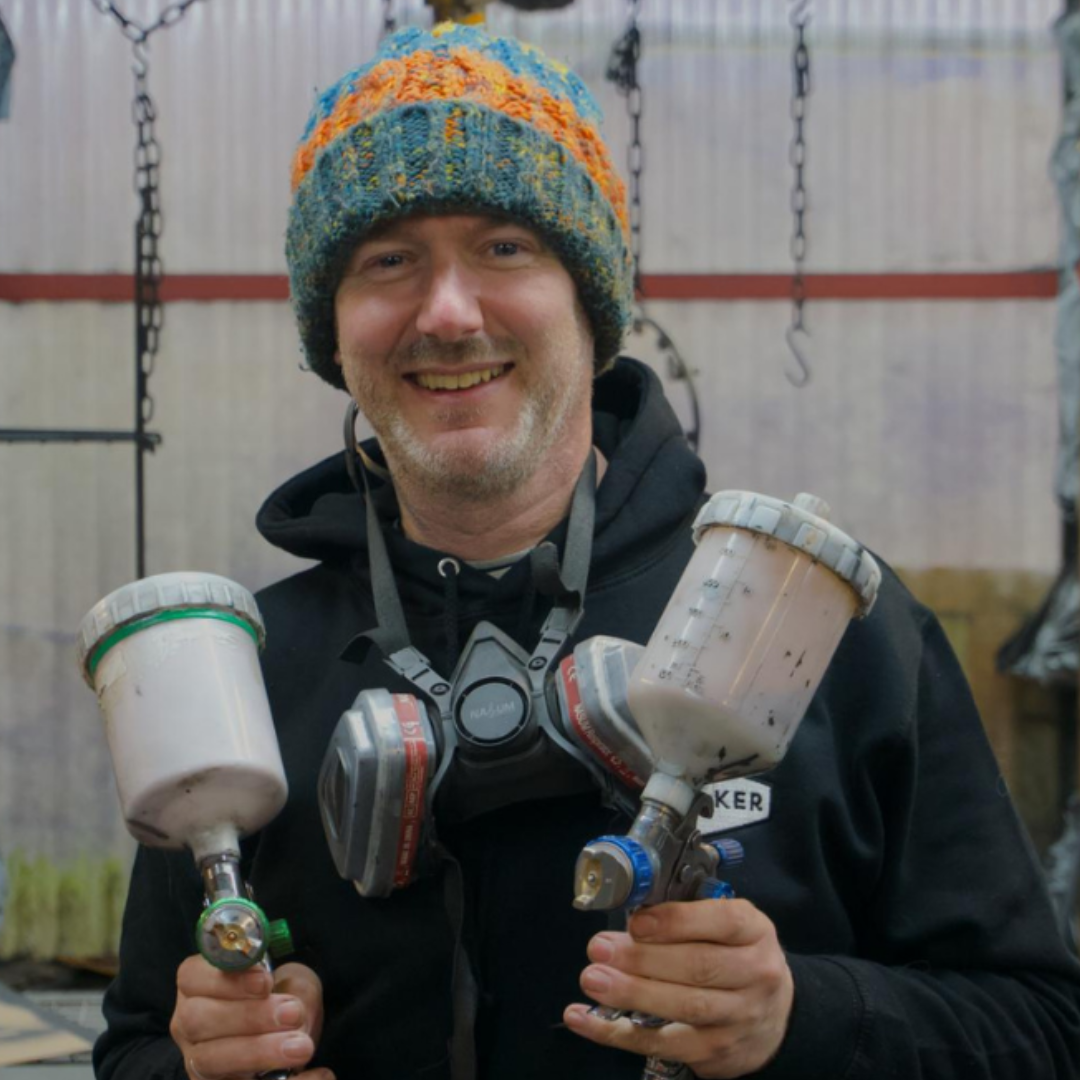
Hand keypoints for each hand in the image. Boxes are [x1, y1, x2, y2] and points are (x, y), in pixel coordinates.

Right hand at [170, 957, 333, 1079]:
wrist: (293, 1036)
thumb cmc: (286, 998)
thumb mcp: (292, 980)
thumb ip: (291, 986)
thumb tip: (291, 1012)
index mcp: (198, 984)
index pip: (192, 976)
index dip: (228, 979)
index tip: (265, 982)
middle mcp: (189, 1023)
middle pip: (196, 1019)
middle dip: (248, 1016)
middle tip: (292, 1014)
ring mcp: (196, 1060)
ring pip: (209, 1060)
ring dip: (257, 1052)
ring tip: (300, 1047)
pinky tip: (316, 1074)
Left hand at [564, 899, 793, 1078]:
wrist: (774, 1017)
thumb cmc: (737, 957)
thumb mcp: (727, 926)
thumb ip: (688, 917)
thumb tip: (631, 917)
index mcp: (754, 932)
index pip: (722, 922)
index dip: (676, 922)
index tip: (637, 922)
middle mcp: (754, 975)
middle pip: (698, 967)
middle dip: (643, 958)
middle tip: (600, 949)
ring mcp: (738, 1018)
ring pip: (684, 1007)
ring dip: (631, 994)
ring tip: (593, 980)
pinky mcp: (715, 1052)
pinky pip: (663, 1044)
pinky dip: (618, 1033)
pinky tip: (586, 1020)